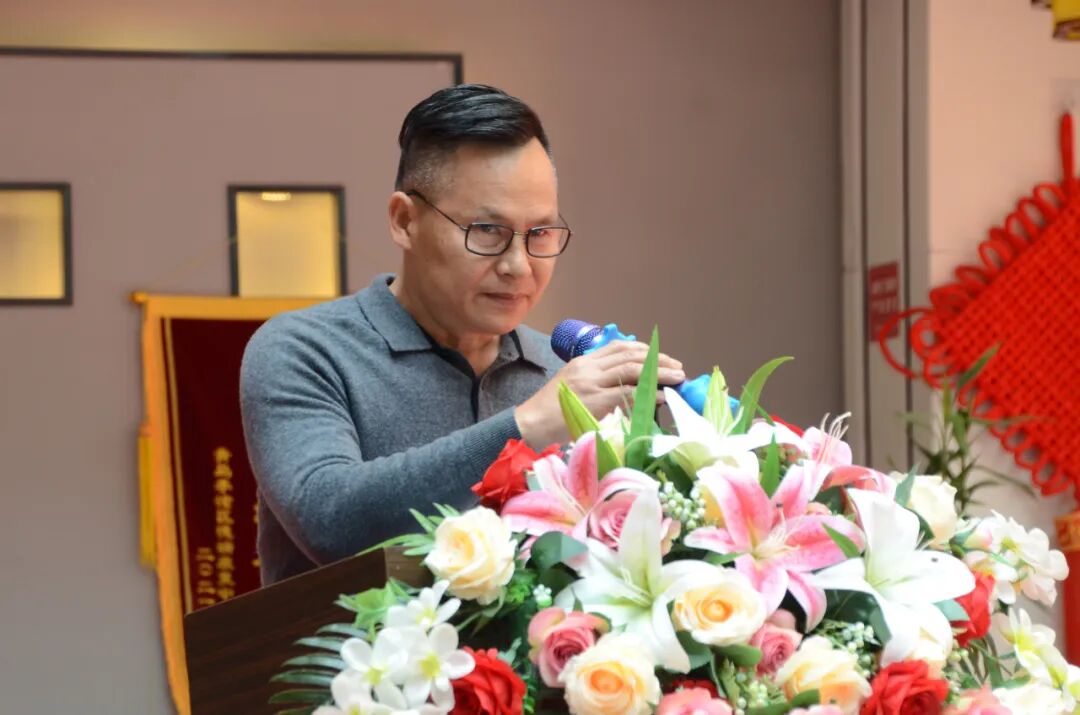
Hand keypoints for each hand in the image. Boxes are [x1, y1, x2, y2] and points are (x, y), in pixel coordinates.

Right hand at [514, 341, 684, 447]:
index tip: (661, 357)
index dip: (644, 351)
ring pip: (632, 370)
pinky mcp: (595, 401)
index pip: (618, 347)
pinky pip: (629, 393)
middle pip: (630, 356)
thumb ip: (594, 382)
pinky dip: (650, 393)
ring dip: (659, 373)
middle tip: (677, 367)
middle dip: (658, 360)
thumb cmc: (549, 412)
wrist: (529, 424)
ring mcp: (591, 383)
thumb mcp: (571, 386)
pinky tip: (663, 396)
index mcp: (583, 362)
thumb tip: (625, 387)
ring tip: (677, 378)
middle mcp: (588, 367)